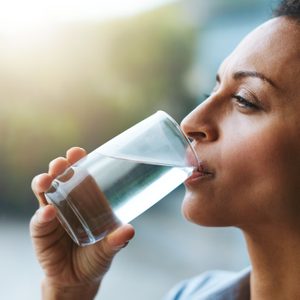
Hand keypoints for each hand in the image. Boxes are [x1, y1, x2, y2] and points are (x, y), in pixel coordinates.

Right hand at [30, 147, 134, 299]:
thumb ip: (118, 240)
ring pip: (44, 193)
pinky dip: (42, 216)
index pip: (80, 175)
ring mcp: (52, 215)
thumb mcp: (109, 247)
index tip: (78, 152)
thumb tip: (130, 229)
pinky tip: (48, 213)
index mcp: (86, 199)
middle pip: (59, 178)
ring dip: (44, 183)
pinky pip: (39, 221)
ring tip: (47, 181)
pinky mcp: (41, 232)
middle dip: (58, 167)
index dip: (77, 161)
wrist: (79, 279)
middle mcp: (67, 202)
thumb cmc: (96, 256)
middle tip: (61, 163)